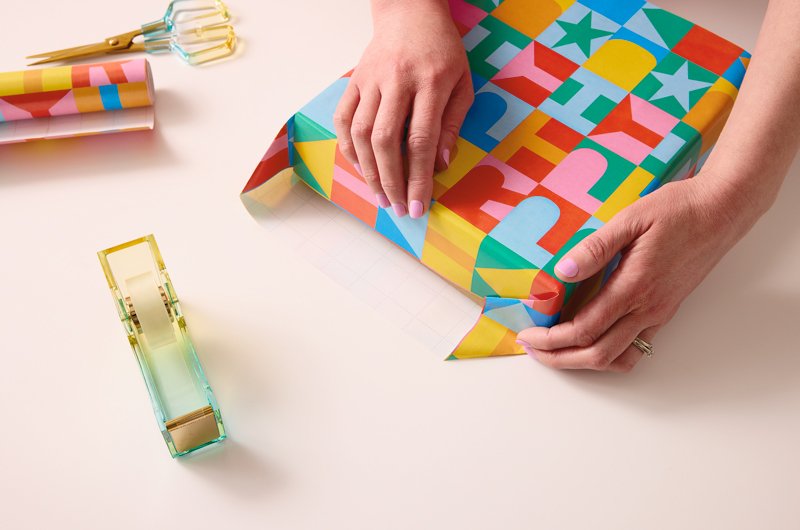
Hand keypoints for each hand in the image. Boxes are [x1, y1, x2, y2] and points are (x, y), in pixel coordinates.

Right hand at [333, 0, 472, 217]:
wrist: (410, 11)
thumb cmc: (442, 50)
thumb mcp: (463, 83)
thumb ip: (452, 124)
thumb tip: (439, 165)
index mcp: (430, 82)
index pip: (420, 140)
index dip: (419, 178)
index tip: (419, 206)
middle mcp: (397, 81)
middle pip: (386, 141)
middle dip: (392, 181)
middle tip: (398, 208)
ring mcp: (371, 80)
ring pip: (360, 133)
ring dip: (369, 171)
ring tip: (380, 196)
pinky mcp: (354, 80)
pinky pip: (343, 119)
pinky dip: (348, 148)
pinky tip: (361, 168)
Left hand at [516, 175, 755, 372]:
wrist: (721, 211)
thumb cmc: (677, 210)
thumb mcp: (631, 219)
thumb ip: (595, 248)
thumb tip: (562, 271)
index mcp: (634, 287)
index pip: (584, 329)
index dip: (552, 339)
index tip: (529, 336)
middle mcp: (648, 309)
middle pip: (597, 354)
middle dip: (560, 358)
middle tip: (533, 350)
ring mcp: (659, 314)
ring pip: (618, 358)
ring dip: (584, 361)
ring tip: (557, 350)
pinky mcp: (666, 312)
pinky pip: (637, 349)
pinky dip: (610, 355)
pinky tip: (593, 342)